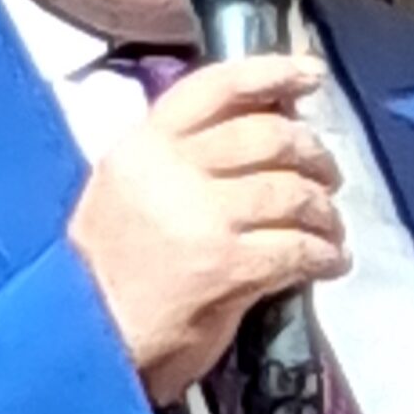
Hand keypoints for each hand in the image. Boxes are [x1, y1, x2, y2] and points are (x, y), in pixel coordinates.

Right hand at [68, 54, 346, 402]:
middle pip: (267, 136)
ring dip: (324, 211)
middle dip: (312, 154)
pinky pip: (295, 247)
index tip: (310, 74)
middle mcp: (169, 170)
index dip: (270, 73)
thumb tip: (269, 130)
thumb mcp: (131, 191)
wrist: (83, 340)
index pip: (214, 87)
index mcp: (143, 146)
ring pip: (289, 191)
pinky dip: (324, 254)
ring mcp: (199, 216)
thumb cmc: (113, 269)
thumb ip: (185, 158)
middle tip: (328, 175)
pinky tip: (330, 262)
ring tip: (330, 227)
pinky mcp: (224, 264)